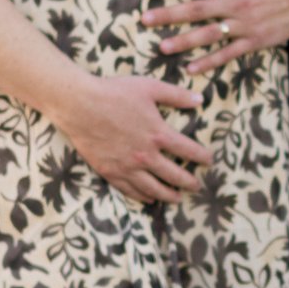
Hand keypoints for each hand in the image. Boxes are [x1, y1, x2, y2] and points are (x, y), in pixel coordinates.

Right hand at [57, 71, 211, 203]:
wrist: (79, 104)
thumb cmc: (114, 92)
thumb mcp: (149, 87)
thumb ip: (176, 95)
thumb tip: (200, 100)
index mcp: (158, 134)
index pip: (189, 151)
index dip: (202, 157)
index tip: (209, 161)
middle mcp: (146, 155)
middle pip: (175, 175)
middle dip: (189, 182)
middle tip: (198, 186)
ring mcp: (127, 166)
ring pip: (154, 189)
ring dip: (169, 195)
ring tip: (178, 199)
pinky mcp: (110, 172)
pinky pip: (130, 190)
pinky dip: (143, 197)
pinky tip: (150, 199)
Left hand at [143, 0, 288, 70]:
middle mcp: (234, 3)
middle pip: (195, 10)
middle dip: (168, 15)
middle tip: (144, 20)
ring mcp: (244, 24)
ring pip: (208, 35)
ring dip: (184, 41)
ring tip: (162, 47)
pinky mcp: (253, 41)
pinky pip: (228, 54)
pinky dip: (209, 62)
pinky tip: (191, 68)